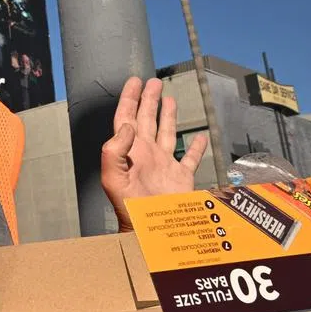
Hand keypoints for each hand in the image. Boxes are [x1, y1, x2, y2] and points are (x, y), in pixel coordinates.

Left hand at [101, 78, 207, 231]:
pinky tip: (197, 137)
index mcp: (129, 151)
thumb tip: (127, 125)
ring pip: (166, 133)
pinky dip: (194, 148)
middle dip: (149, 100)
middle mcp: (146, 154)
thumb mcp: (113, 176)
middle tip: (153, 82)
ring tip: (169, 99)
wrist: (149, 230)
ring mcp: (163, 165)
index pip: (127, 118)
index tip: (134, 81)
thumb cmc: (127, 206)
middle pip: (146, 120)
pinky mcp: (180, 178)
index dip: (129, 99)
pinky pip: (189, 159)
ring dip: (167, 116)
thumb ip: (115, 149)